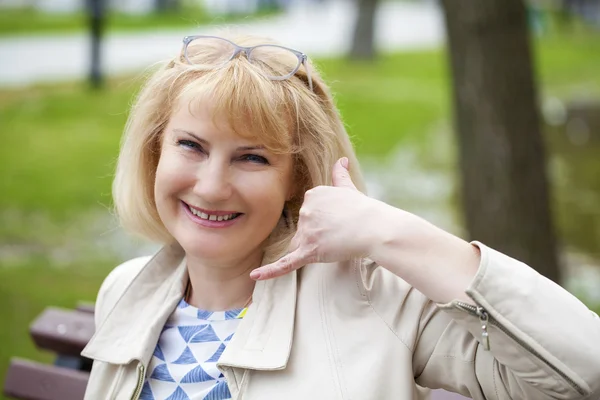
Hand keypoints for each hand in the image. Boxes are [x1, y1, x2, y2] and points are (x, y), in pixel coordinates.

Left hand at [250, 157, 377, 279]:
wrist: (375, 228)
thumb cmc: (364, 210)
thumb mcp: (349, 188)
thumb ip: (340, 175)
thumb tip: (341, 160)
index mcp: (312, 195)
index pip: (309, 212)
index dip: (324, 220)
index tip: (339, 219)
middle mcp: (306, 210)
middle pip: (304, 229)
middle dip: (319, 234)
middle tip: (342, 232)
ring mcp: (307, 231)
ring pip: (302, 244)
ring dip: (315, 246)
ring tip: (337, 242)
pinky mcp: (310, 250)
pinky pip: (286, 263)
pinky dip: (270, 271)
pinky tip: (254, 276)